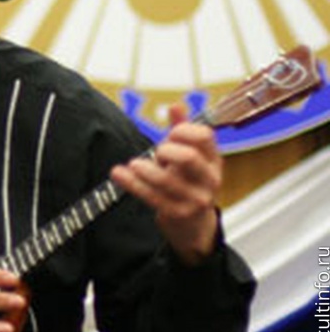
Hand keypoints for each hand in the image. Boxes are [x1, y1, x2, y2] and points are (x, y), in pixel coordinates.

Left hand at [110, 104, 220, 264]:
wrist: (194, 225)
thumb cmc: (189, 182)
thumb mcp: (191, 156)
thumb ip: (182, 130)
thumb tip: (176, 105)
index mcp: (213, 159)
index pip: (204, 136)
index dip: (184, 130)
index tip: (171, 133)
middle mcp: (209, 179)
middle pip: (189, 157)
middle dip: (167, 150)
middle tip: (157, 152)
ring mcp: (195, 198)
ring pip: (167, 180)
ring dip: (146, 169)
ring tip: (134, 164)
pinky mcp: (177, 213)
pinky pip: (151, 196)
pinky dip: (132, 183)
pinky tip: (119, 173)